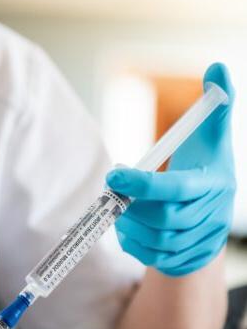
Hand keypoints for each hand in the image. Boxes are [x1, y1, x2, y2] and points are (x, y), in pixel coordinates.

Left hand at [106, 63, 234, 276]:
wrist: (211, 210)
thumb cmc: (203, 164)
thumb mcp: (210, 135)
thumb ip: (213, 105)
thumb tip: (217, 68)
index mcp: (217, 184)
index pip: (178, 188)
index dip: (143, 184)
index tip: (112, 173)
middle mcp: (214, 216)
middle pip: (165, 218)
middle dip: (131, 205)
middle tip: (112, 190)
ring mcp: (203, 241)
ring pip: (157, 242)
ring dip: (128, 225)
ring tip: (118, 208)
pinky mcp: (189, 260)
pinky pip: (154, 259)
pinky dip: (132, 244)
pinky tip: (127, 227)